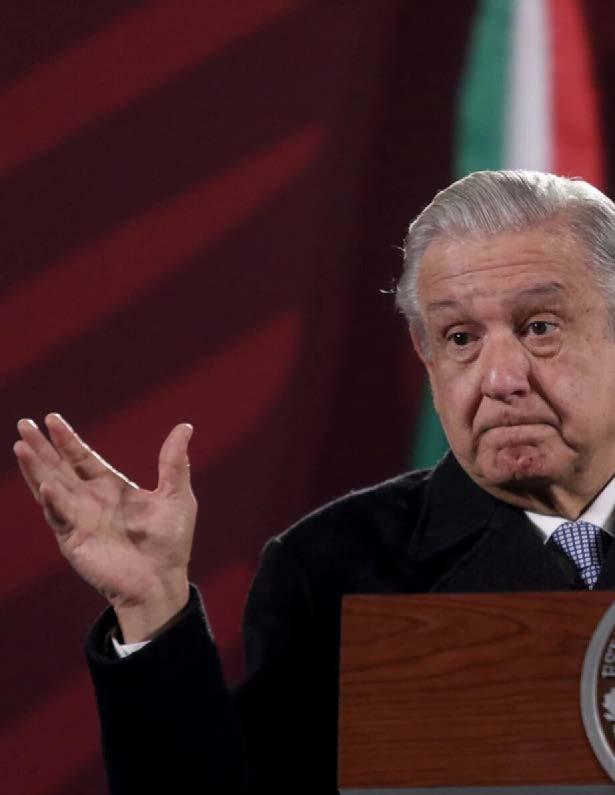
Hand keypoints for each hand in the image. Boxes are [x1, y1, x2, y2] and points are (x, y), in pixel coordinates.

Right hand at [13, 414, 196, 641]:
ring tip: (20, 446)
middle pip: (60, 468)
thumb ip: (174, 462)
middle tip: (24, 424)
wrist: (162, 581)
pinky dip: (51, 501)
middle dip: (42, 447)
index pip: (82, 458)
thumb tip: (185, 426)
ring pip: (50, 487)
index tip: (52, 419)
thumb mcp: (176, 496)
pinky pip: (59, 516)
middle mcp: (90, 501)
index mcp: (111, 488)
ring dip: (35, 468)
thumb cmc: (170, 542)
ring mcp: (79, 519)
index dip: (67, 440)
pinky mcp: (74, 540)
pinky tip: (45, 485)